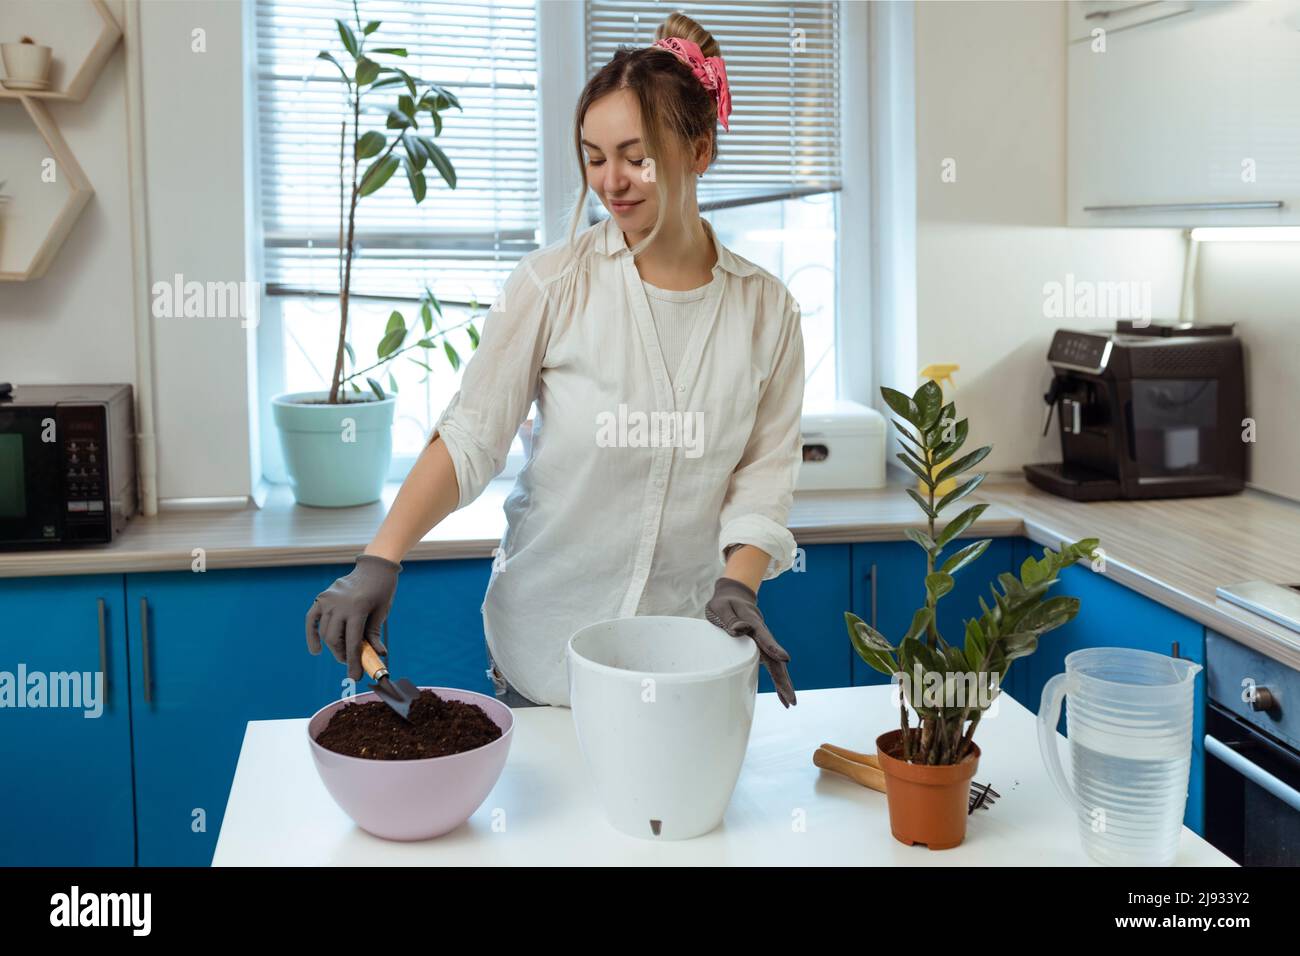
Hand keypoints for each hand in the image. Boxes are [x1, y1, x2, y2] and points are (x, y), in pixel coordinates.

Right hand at [306, 553, 400, 680]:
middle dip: (342, 655)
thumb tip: (376, 657)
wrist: (374, 567)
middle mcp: (339, 604)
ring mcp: (328, 600)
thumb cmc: (382, 591)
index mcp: (358, 608)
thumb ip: (374, 635)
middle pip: (334, 640)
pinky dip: (311, 635)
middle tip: (350, 662)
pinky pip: (311, 619)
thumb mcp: (382, 613)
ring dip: (332, 647)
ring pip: (324, 632)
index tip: (356, 676)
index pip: (353, 642)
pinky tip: (316, 650)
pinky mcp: (322, 597)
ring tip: (342, 653)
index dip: (354, 662)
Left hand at [705, 576, 796, 707]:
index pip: (764, 638)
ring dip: (783, 683)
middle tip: (791, 698)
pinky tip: (781, 696)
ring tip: (789, 702)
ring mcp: (762, 643)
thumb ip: (730, 618)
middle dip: (783, 679)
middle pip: (775, 659)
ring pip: (776, 665)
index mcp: (752, 624)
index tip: (785, 659)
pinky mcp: (760, 649)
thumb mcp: (722, 607)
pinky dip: (777, 681)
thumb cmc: (725, 603)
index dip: (773, 648)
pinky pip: (771, 666)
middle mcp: (762, 635)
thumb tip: (739, 630)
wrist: (733, 596)